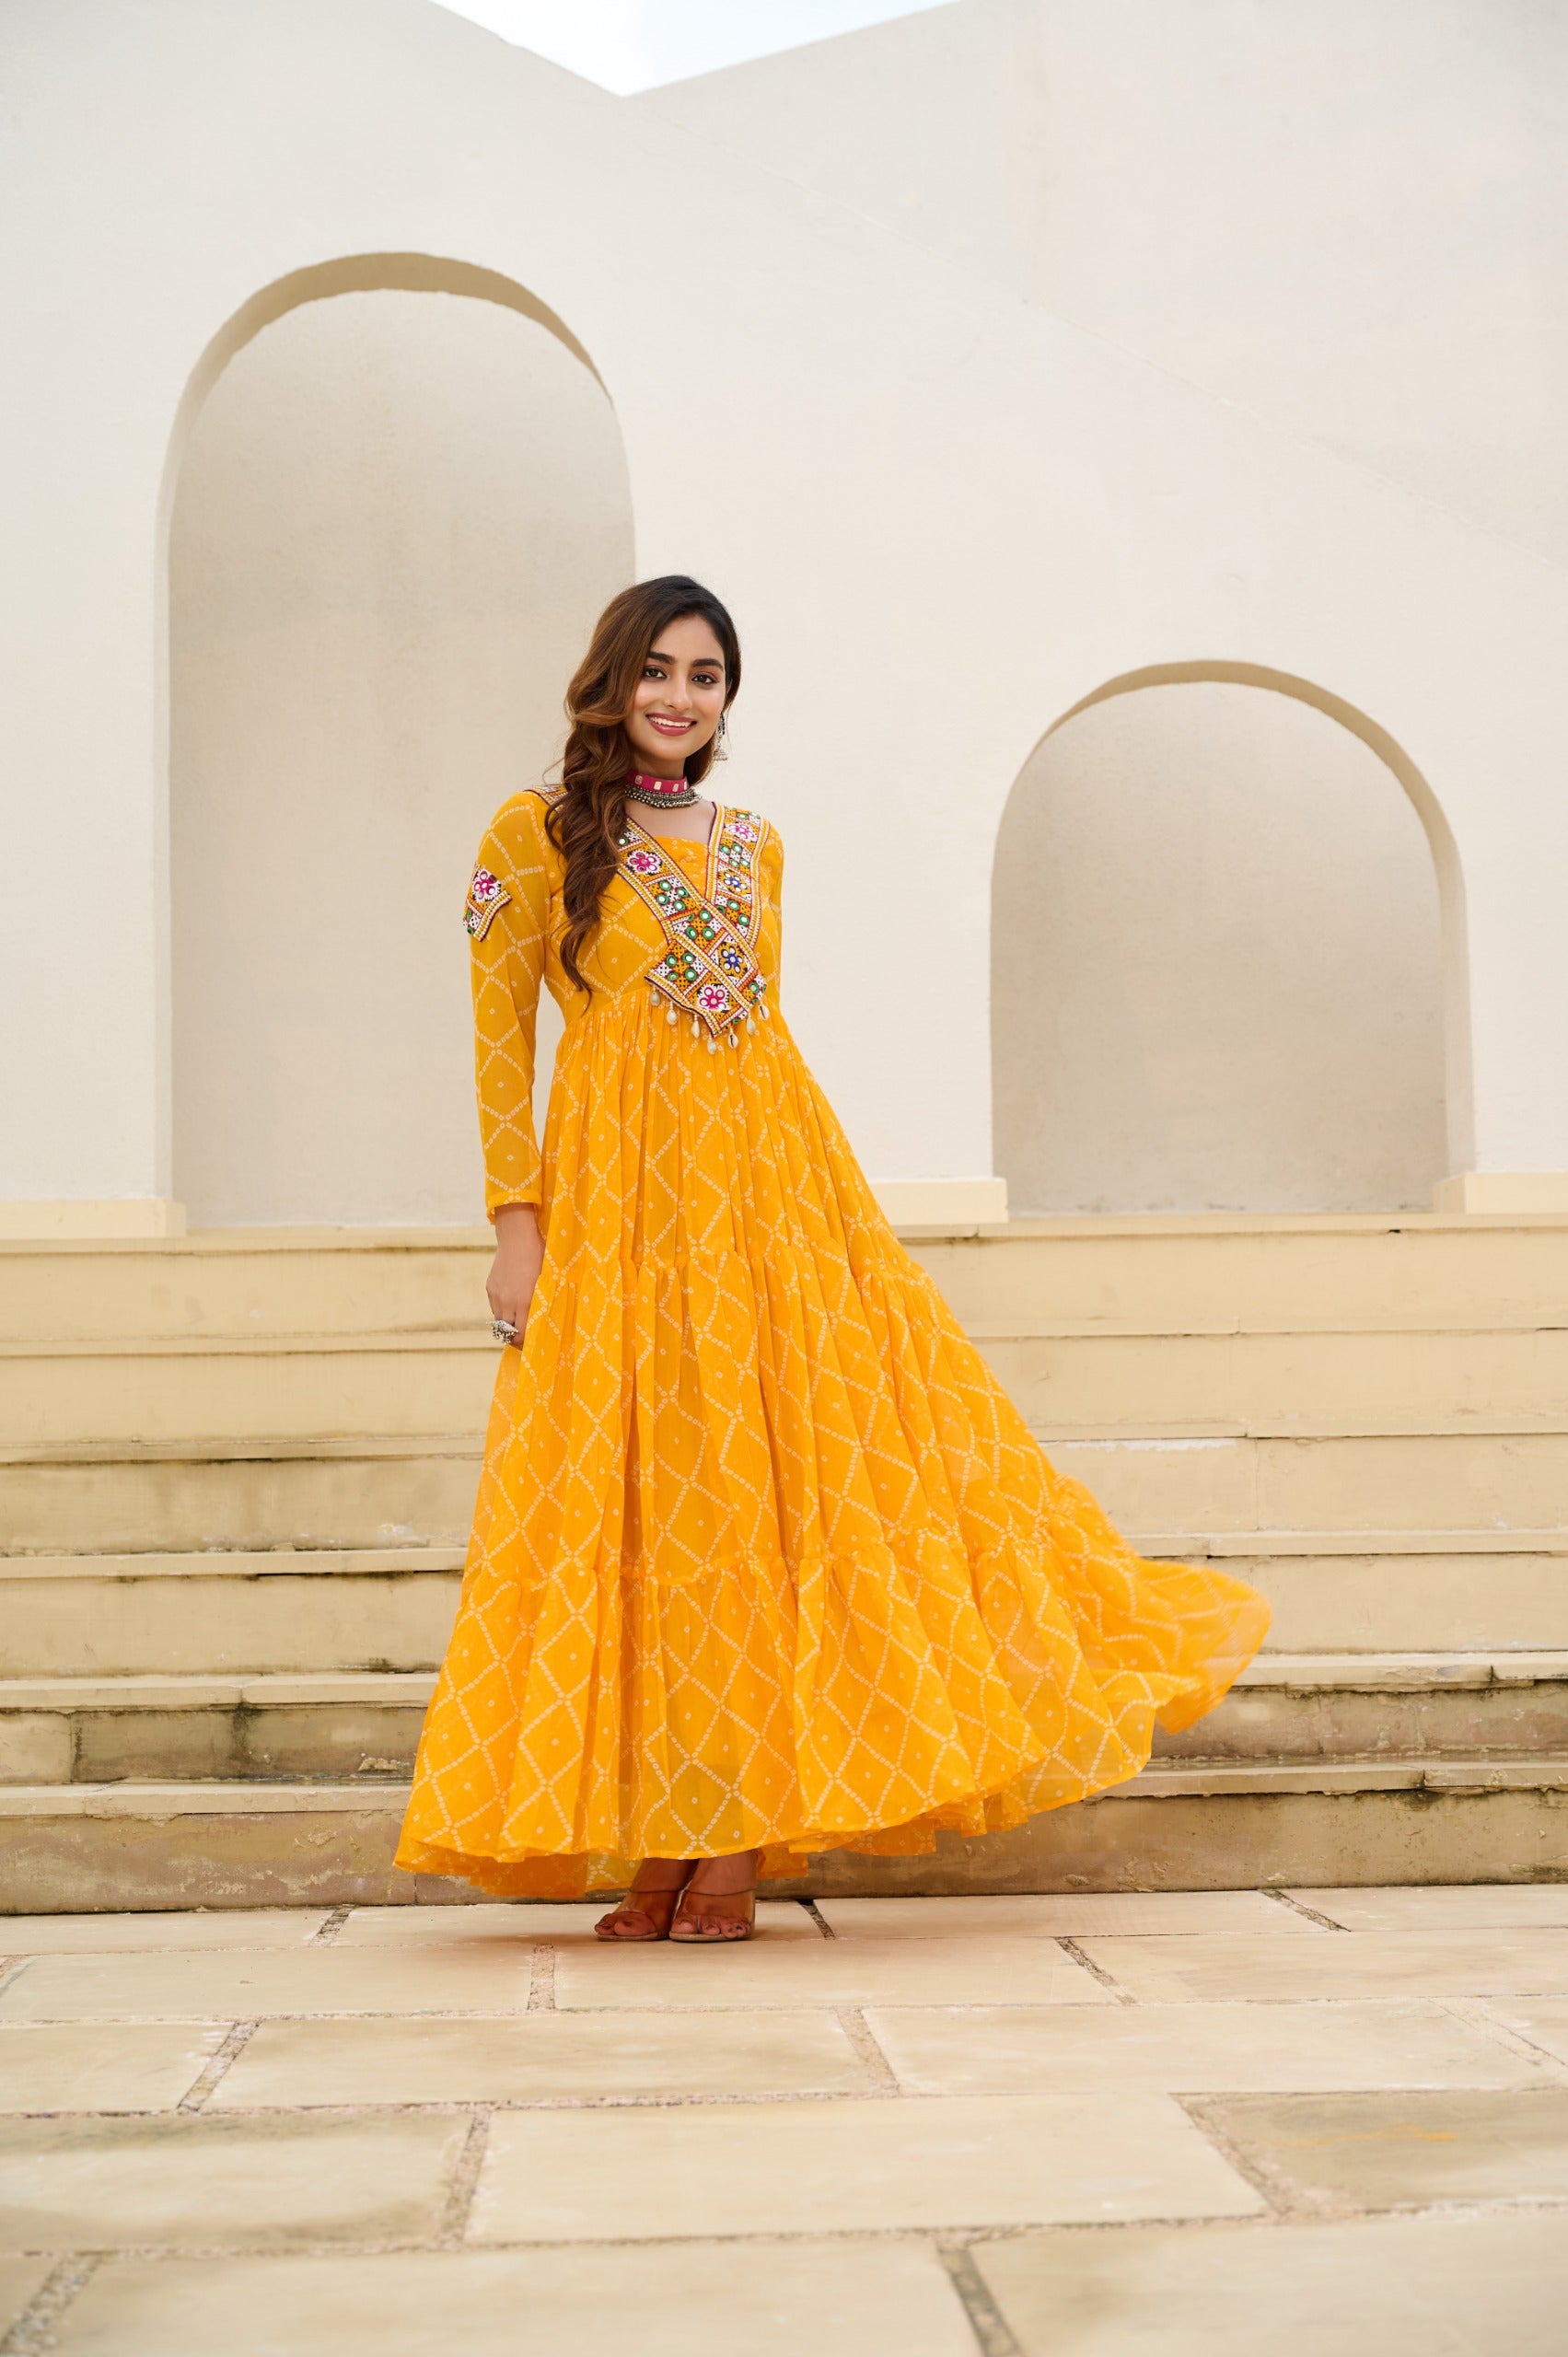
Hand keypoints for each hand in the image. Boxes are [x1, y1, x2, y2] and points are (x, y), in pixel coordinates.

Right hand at [487, 1203, 543, 1344]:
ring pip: (500, 1322)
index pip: (522, 1334)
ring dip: (508, 1325)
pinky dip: (503, 1311)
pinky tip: (512, 1302)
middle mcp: (509, 1302)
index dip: (526, 1343)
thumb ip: (543, 1303)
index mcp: (526, 1301)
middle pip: (508, 1333)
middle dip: (516, 1338)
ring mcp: (497, 1296)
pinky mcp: (490, 1289)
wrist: (517, 1237)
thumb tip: (545, 1321)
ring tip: (518, 1321)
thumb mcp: (547, 1281)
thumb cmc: (539, 1257)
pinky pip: (495, 1308)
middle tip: (524, 1338)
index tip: (531, 1344)